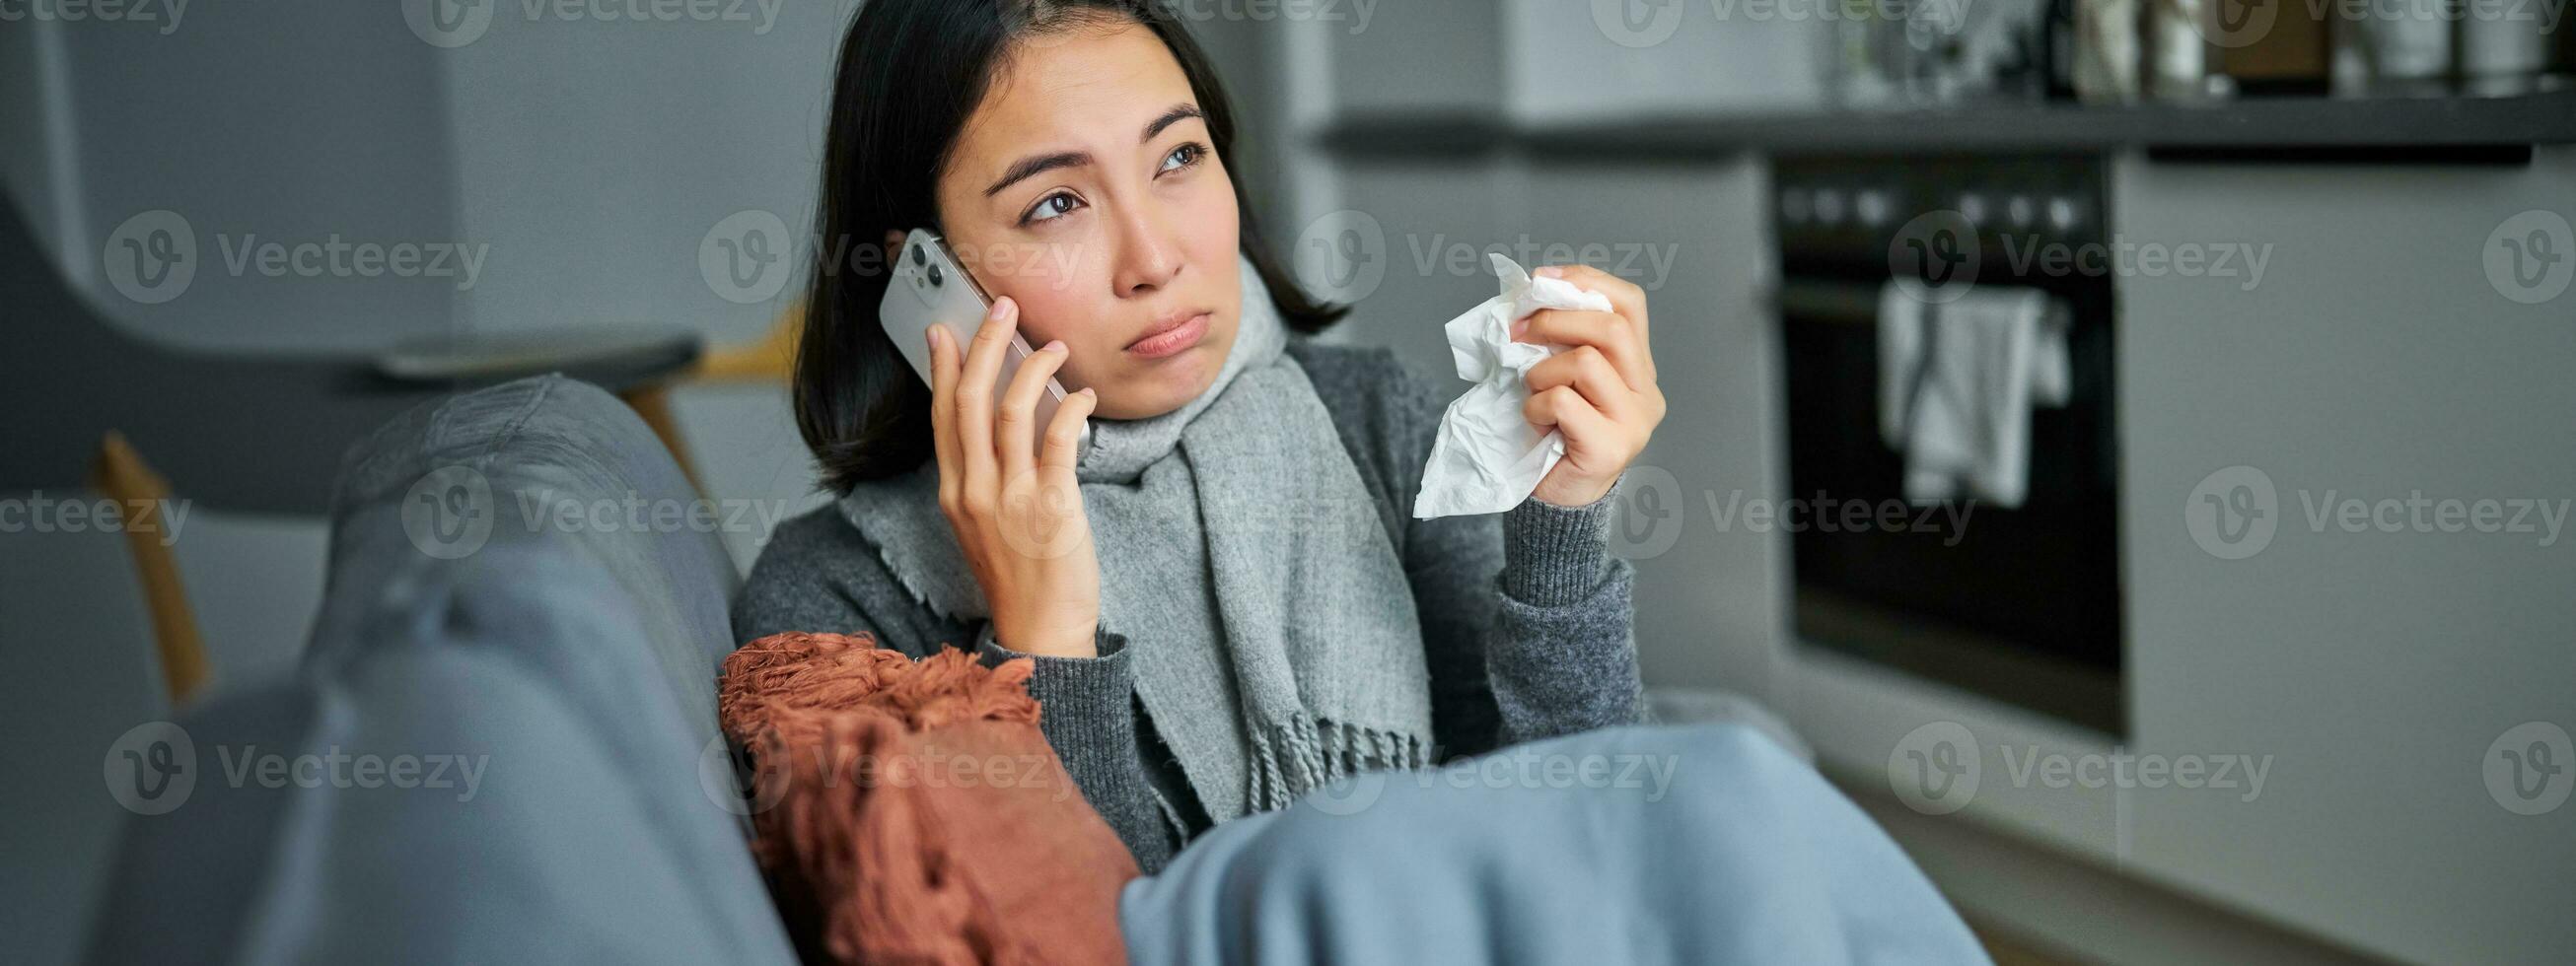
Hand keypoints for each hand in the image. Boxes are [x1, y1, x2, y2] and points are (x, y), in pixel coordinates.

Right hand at [928, 296, 1101, 657]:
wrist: (1041, 630)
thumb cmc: (1019, 575)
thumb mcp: (983, 523)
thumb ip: (985, 474)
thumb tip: (1002, 419)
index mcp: (954, 491)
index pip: (942, 415)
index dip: (942, 367)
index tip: (945, 329)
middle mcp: (974, 490)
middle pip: (969, 400)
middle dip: (985, 345)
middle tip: (1003, 309)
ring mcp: (1010, 499)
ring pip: (1010, 411)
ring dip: (1032, 367)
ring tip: (1053, 346)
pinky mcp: (1052, 508)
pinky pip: (1058, 440)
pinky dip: (1071, 408)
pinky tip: (1084, 396)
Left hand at [1517, 264, 1665, 507]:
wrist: (1556, 500)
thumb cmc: (1553, 434)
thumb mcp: (1561, 375)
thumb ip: (1562, 340)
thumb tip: (1530, 296)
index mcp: (1638, 367)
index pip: (1630, 304)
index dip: (1586, 281)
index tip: (1541, 281)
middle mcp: (1646, 392)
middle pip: (1612, 328)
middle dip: (1556, 320)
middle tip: (1519, 333)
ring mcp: (1634, 422)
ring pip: (1587, 362)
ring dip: (1542, 371)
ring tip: (1532, 391)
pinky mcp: (1611, 448)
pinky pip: (1564, 401)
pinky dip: (1535, 404)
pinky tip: (1535, 420)